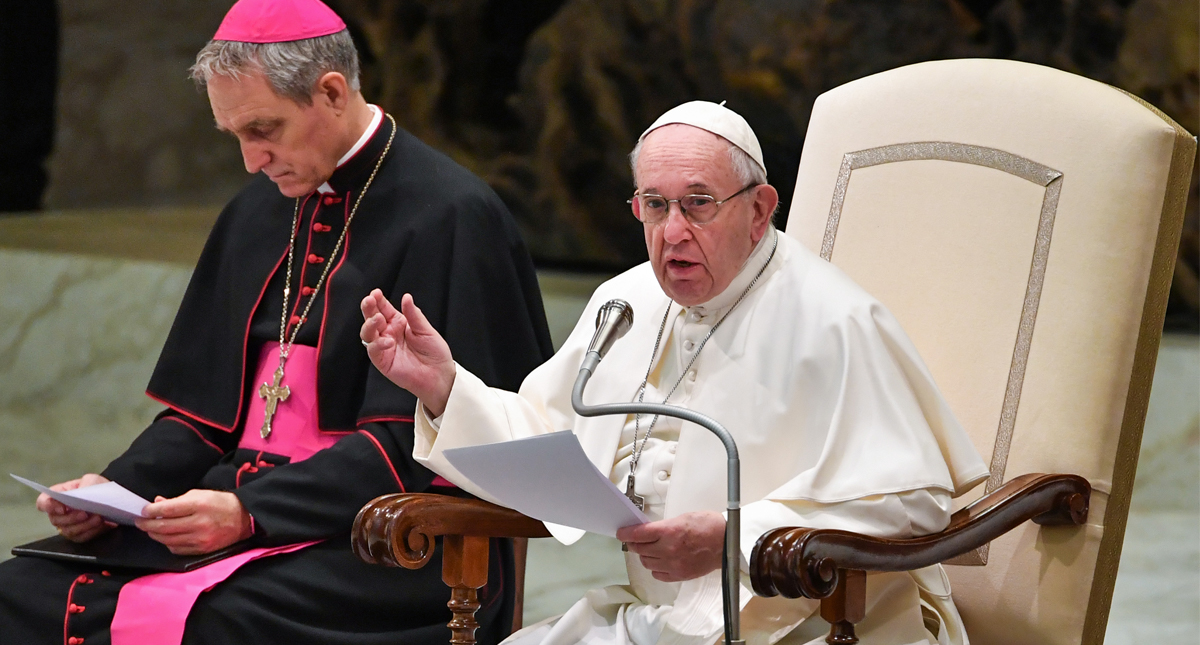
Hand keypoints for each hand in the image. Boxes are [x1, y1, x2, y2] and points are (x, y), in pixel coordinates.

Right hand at [37, 474, 115, 542]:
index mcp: (57, 496)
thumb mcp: (92, 479)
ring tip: (98, 518)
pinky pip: (81, 537)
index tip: (62, 508)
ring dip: (84, 525)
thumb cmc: (96, 487)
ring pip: (69, 531)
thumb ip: (85, 484)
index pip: (43, 502)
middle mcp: (59, 513)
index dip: (48, 506)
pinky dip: (92, 531)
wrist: (111, 498)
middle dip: (71, 517)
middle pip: (56, 520)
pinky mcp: (79, 535)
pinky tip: (103, 524)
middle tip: (85, 513)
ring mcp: (67, 525)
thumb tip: (80, 494)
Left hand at [136, 490, 252, 554]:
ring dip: (155, 535)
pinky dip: (168, 543)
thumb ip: (177, 500)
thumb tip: (157, 504)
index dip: (151, 511)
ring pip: (168, 540)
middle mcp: (199, 523)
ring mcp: (200, 538)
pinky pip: (177, 549)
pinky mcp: (202, 549)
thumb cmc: (220, 503)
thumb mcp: (200, 494)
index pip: (168, 510)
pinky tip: (166, 538)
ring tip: (150, 530)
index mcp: (199, 505)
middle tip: (140, 522)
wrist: (243, 519)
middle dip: (148, 525)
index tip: (143, 511)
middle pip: (165, 527)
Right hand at [360, 290, 455, 415]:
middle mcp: (389, 333)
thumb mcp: (426, 330)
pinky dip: (377, 344)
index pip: (384, 308)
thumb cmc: (435, 352)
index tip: (376, 293)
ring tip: (378, 319)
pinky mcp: (383, 361)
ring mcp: (384, 347)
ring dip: (370, 324)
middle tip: (369, 300)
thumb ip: (414, 315)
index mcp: (399, 323)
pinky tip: (387, 341)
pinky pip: (373, 351)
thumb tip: (406, 297)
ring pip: (368, 333)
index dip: (379, 300)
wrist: (440, 375)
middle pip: (372, 318)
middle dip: (368, 308)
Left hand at [616, 511, 725, 581]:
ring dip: (645, 556)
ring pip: (647, 563)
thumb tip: (649, 531)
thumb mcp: (683, 517)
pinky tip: (660, 561)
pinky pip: (658, 574)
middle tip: (636, 540)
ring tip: (650, 550)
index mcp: (669, 531)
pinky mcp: (680, 575)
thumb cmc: (709, 526)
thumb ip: (664, 526)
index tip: (621, 533)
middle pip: (640, 550)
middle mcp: (668, 549)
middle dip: (635, 544)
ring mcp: (673, 564)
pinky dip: (655, 568)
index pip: (638, 534)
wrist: (727, 543)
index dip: (626, 534)